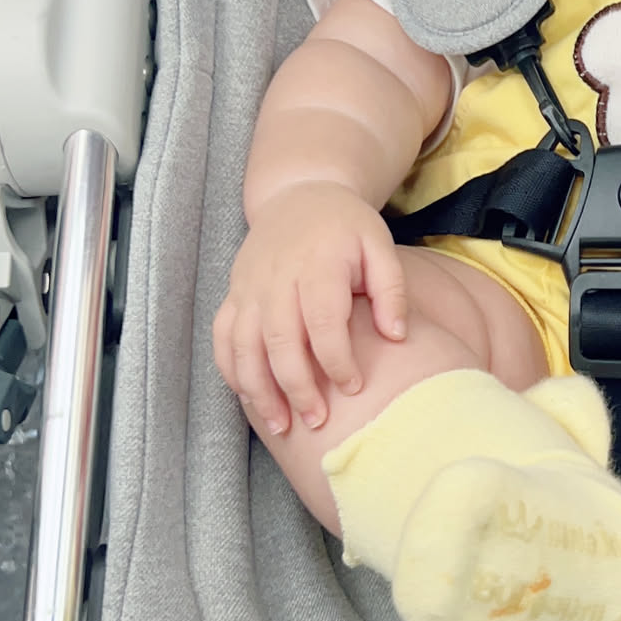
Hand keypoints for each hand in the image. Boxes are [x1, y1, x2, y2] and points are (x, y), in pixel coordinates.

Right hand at [212, 184, 408, 435]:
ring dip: (259, 389)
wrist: (299, 194)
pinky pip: (223, 338)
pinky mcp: (234, 295)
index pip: (321, 321)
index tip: (353, 388)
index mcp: (316, 264)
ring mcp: (249, 287)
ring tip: (281, 426)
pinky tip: (250, 398)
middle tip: (318, 421)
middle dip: (297, 386)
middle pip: (279, 340)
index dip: (336, 360)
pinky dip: (232, 370)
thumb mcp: (379, 245)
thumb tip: (397, 336)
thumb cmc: (346, 226)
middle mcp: (276, 278)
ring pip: (243, 345)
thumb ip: (392, 289)